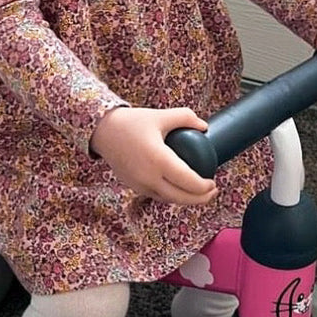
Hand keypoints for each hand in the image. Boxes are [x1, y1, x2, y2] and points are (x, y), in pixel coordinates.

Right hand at [90, 106, 218, 204]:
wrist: (102, 131)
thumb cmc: (131, 122)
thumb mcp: (160, 116)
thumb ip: (185, 117)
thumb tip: (204, 127)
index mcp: (158, 160)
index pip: (188, 182)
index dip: (204, 187)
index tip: (213, 182)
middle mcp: (149, 177)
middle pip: (181, 198)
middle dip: (200, 199)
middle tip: (212, 191)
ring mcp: (140, 185)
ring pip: (169, 200)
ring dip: (186, 200)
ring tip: (199, 192)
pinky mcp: (133, 187)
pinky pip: (157, 196)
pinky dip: (171, 196)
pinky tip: (179, 189)